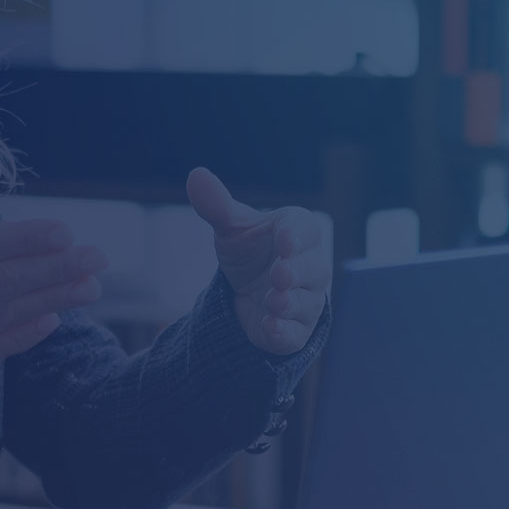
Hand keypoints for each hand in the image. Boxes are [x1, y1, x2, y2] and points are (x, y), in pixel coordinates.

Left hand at [186, 166, 331, 355]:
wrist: (247, 293)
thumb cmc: (249, 252)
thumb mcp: (231, 229)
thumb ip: (217, 205)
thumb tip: (195, 175)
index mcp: (298, 233)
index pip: (304, 230)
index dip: (296, 235)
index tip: (284, 239)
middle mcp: (310, 267)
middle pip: (313, 268)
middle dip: (296, 271)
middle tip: (279, 274)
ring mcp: (306, 300)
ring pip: (306, 302)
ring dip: (290, 302)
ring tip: (272, 301)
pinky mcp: (295, 331)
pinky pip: (295, 334)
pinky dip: (284, 332)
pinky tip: (270, 327)